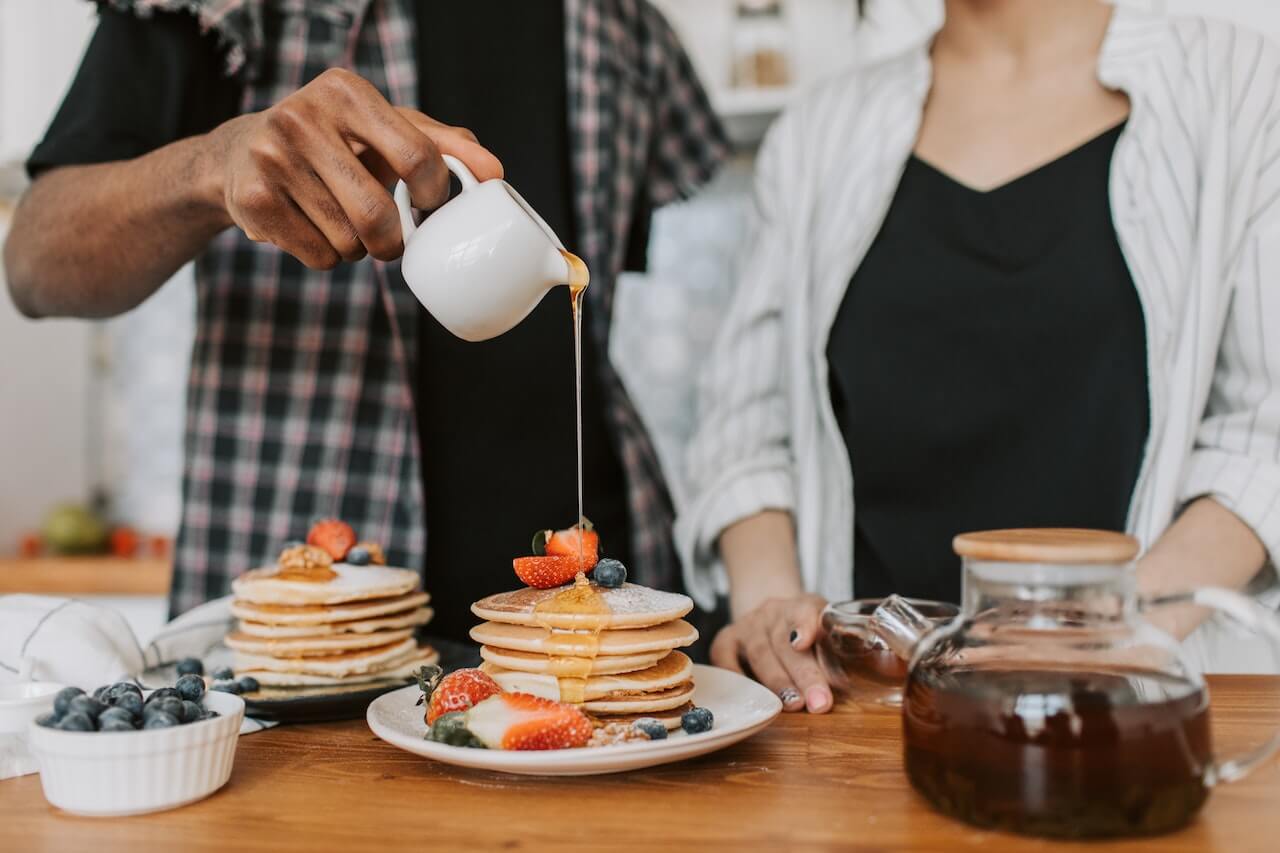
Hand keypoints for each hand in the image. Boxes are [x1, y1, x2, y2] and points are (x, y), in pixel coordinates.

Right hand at [203, 67, 502, 268]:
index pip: (417, 155)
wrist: (241, 153)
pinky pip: (319, 257)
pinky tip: (313, 229)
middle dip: (394, 242)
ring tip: (342, 223)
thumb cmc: (336, 141)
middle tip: (392, 240)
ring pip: (348, 242)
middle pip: (378, 214)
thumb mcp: (387, 127)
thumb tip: (494, 172)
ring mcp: (271, 157)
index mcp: (345, 91)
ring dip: (358, 250)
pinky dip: (328, 258)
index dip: (434, 195)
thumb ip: (444, 144)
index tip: (430, 204)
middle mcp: (301, 116)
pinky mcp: (252, 199)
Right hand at [711, 594, 831, 712]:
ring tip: (794, 705)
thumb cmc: (805, 632)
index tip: (803, 642)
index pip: (804, 610)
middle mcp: (772, 612)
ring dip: (777, 682)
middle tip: (819, 703)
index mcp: (801, 606)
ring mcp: (748, 625)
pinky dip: (736, 676)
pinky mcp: (726, 639)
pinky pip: (725, 658)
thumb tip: (844, 684)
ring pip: (761, 653)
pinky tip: (750, 697)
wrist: (772, 617)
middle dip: (804, 675)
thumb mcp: (824, 631)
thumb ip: (834, 653)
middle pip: (785, 642)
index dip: (804, 625)